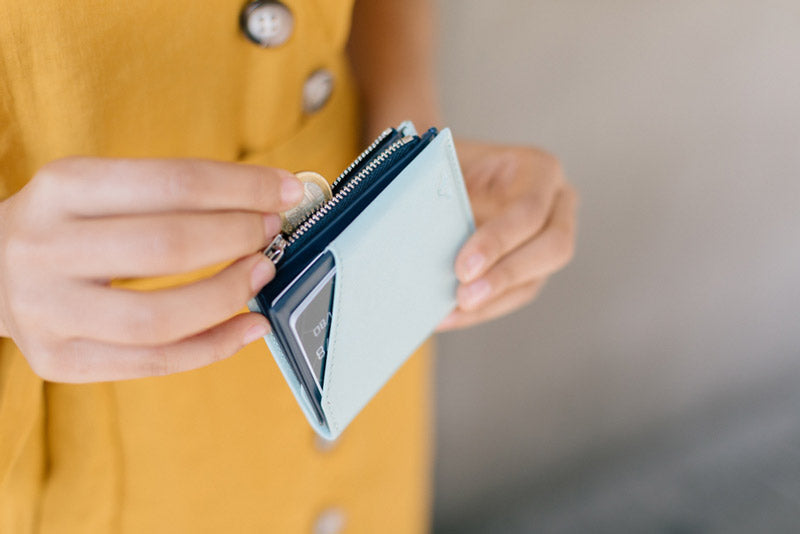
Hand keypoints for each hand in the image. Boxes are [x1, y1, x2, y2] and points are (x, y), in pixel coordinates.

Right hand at [0, 157, 303, 381]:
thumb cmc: (68, 226)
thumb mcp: (99, 189)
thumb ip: (170, 195)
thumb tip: (265, 200)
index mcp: (62, 188)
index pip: (171, 183)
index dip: (240, 188)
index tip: (285, 191)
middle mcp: (46, 248)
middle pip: (167, 247)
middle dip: (237, 237)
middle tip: (270, 232)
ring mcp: (49, 312)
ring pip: (161, 317)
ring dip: (229, 294)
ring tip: (263, 273)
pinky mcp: (62, 360)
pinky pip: (155, 362)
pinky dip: (215, 346)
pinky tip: (250, 326)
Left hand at [438, 140, 577, 330]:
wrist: (440, 172)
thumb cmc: (443, 162)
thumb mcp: (442, 162)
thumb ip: (440, 187)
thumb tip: (423, 228)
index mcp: (538, 169)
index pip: (531, 210)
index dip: (499, 241)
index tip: (462, 266)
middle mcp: (556, 204)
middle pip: (552, 249)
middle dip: (505, 276)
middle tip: (463, 296)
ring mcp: (547, 239)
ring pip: (534, 280)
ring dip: (492, 302)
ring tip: (451, 313)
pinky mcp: (530, 268)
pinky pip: (513, 296)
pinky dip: (482, 309)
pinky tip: (449, 315)